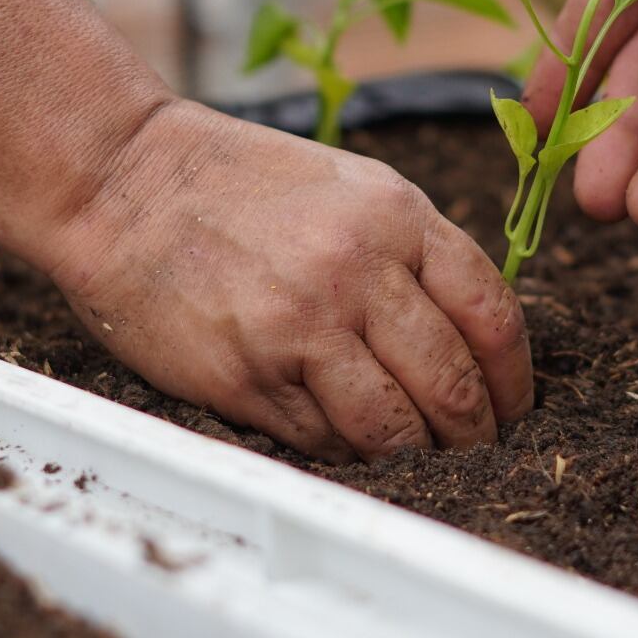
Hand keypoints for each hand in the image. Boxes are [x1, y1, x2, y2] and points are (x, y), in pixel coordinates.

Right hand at [45, 102, 531, 463]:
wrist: (123, 179)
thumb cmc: (238, 182)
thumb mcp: (349, 187)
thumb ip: (414, 251)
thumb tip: (471, 337)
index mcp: (394, 217)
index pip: (492, 315)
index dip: (514, 377)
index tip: (514, 404)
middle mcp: (356, 272)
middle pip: (453, 384)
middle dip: (475, 431)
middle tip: (476, 447)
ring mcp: (300, 328)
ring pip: (394, 429)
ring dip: (416, 456)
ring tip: (418, 458)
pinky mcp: (247, 377)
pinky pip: (323, 441)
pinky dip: (347, 453)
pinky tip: (349, 443)